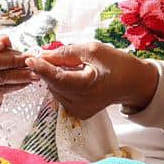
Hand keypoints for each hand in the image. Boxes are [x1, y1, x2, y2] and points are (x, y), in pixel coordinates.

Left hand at [24, 41, 158, 120]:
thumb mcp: (92, 50)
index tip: (30, 58)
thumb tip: (43, 54)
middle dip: (49, 69)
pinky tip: (74, 77)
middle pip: (54, 84)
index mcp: (87, 86)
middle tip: (54, 56)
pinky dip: (62, 85)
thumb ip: (66, 53)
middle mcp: (81, 103)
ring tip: (73, 67)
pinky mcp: (79, 113)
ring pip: (56, 90)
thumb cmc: (116, 63)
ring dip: (56, 77)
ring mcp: (80, 110)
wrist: (133, 83)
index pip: (56, 78)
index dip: (41, 68)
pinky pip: (62, 96)